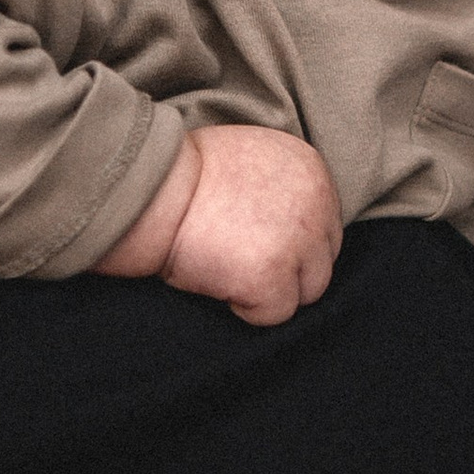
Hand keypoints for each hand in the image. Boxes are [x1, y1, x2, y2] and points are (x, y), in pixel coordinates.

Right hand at [103, 125, 340, 324]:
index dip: (289, 241)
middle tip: (238, 259)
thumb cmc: (182, 175)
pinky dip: (246, 308)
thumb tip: (286, 221)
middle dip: (285, 268)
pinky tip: (217, 280)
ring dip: (270, 290)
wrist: (149, 190)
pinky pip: (275, 314)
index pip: (324, 225)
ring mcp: (298, 242)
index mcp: (311, 169)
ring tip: (227, 268)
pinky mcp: (272, 277)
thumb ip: (279, 186)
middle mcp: (316, 204)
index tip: (254, 240)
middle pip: (322, 261)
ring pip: (306, 292)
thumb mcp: (249, 159)